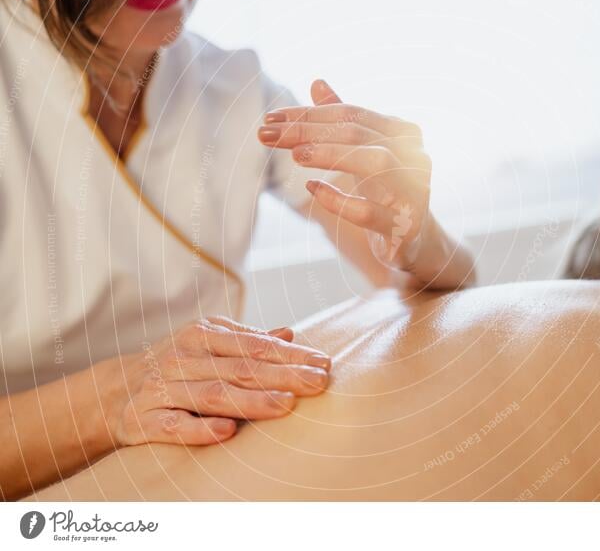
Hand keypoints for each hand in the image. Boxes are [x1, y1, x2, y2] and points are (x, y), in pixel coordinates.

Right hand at [109, 316, 330, 445]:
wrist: (110, 392)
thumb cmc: (175, 366)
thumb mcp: (207, 344)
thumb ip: (247, 341)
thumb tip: (290, 333)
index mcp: (202, 335)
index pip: (253, 344)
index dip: (290, 354)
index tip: (323, 363)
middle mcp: (183, 358)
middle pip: (240, 368)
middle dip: (283, 375)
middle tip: (318, 382)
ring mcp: (163, 389)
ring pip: (212, 395)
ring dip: (251, 401)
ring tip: (286, 404)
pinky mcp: (144, 421)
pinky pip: (174, 426)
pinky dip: (199, 430)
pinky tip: (227, 432)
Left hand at [259, 80, 432, 269]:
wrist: (416, 240)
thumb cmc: (387, 190)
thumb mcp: (364, 153)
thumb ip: (345, 121)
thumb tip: (316, 83)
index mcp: (403, 132)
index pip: (351, 114)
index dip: (309, 114)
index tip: (271, 119)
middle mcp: (414, 156)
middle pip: (358, 133)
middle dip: (309, 132)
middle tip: (267, 135)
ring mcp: (413, 192)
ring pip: (374, 162)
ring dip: (330, 155)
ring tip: (295, 155)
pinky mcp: (404, 227)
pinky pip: (369, 211)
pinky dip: (338, 200)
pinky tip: (312, 189)